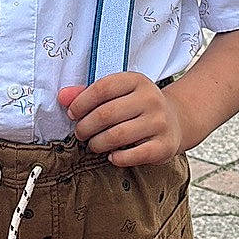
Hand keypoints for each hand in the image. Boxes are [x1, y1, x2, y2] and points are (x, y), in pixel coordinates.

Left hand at [58, 71, 182, 165]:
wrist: (175, 120)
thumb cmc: (138, 107)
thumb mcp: (118, 94)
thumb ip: (88, 94)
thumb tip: (63, 97)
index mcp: (137, 81)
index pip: (103, 88)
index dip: (81, 102)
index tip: (73, 113)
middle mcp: (151, 99)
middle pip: (107, 114)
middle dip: (85, 127)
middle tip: (80, 133)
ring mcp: (160, 122)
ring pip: (117, 136)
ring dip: (97, 144)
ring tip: (94, 145)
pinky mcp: (164, 145)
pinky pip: (134, 155)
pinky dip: (117, 158)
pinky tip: (112, 155)